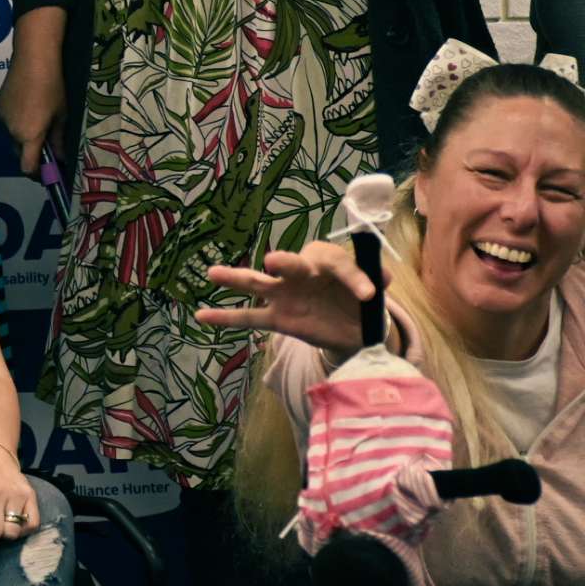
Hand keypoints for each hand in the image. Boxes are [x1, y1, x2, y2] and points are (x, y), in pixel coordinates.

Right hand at [0, 45, 65, 176]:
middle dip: (32, 154)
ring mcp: (2, 119)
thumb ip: (59, 140)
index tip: (48, 172)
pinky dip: (17, 123)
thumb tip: (61, 158)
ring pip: (13, 137)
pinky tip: (28, 107)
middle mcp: (11, 131)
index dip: (37, 174)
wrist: (33, 59)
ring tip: (39, 120)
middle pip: (19, 153)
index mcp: (29, 136)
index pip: (27, 167)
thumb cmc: (53, 88)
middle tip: (48, 146)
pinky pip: (8, 123)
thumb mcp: (62, 116)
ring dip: (24, 137)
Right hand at [195, 239, 375, 359]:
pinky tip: (202, 315)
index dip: (354, 277)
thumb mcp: (372, 292)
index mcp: (327, 260)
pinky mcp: (277, 318)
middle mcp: (301, 271)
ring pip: (257, 284)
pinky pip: (249, 317)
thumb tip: (384, 277)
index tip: (370, 293)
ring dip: (236, 278)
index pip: (337, 264)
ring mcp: (284, 294)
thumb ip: (374, 280)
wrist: (353, 325)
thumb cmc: (360, 299)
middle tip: (274, 262)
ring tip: (213, 272)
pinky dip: (226, 317)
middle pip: (291, 264)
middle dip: (283, 262)